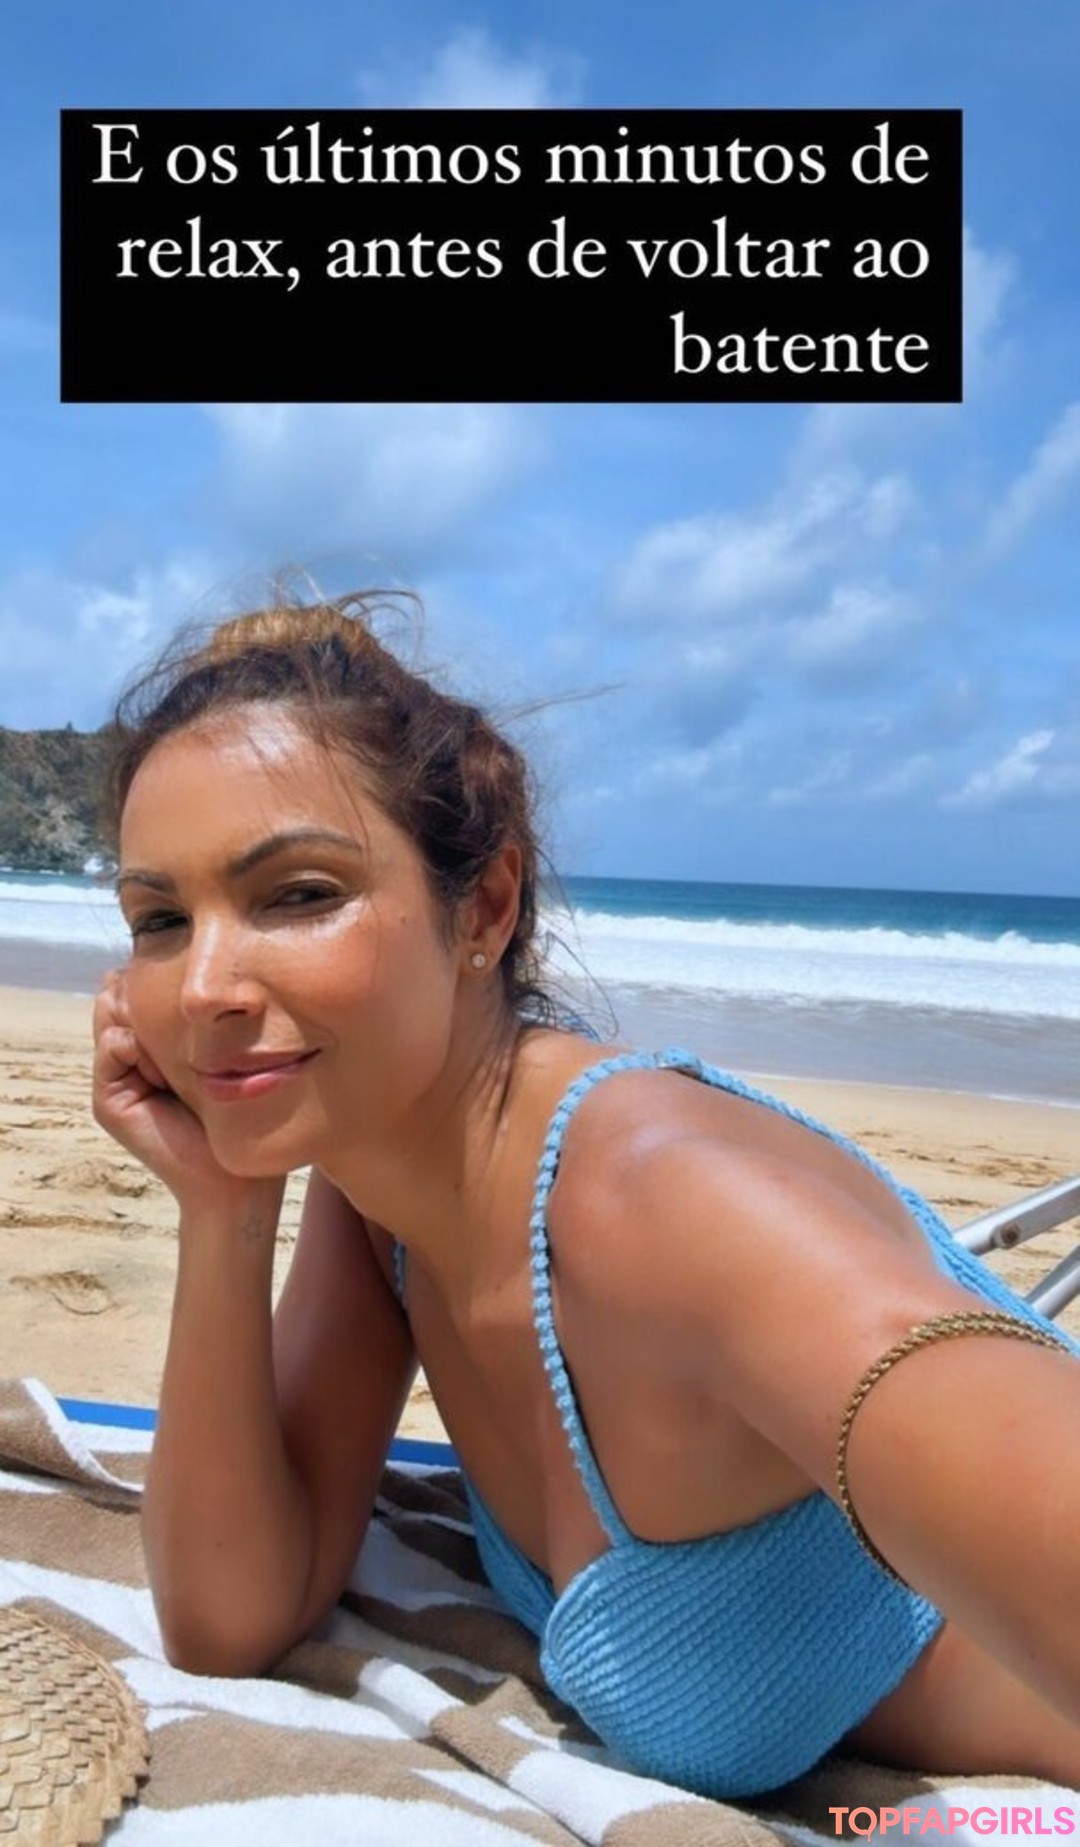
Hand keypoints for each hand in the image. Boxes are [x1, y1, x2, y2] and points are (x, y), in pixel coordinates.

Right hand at [92, 968, 279, 1217]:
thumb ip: (202, 1014)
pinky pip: (111, 1046)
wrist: (234, 1179)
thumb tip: (191, 967)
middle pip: (120, 990)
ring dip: (145, 1017)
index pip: (141, 981)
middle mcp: (132, 1052)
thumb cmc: (242, 1112)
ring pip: (112, 1011)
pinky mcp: (110, 1099)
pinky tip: (166, 1069)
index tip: (197, 988)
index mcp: (158, 1038)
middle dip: (149, 990)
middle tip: (186, 1017)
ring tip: (182, 1047)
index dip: (161, 973)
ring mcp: (117, 1075)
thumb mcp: (224, 1051)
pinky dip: (137, 1046)